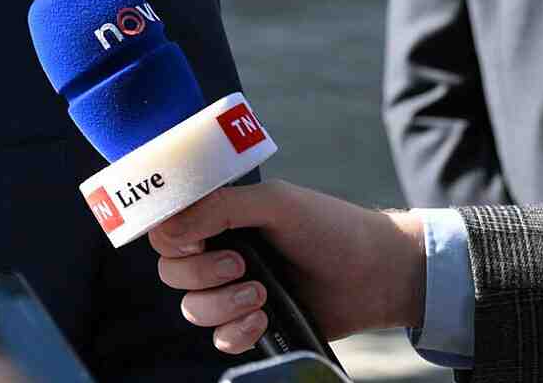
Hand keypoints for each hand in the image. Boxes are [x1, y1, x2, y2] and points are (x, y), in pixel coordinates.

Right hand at [147, 181, 425, 354]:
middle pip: (171, 273)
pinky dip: (236, 332)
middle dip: (201, 274)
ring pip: (192, 309)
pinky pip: (219, 339)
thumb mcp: (275, 203)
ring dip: (222, 305)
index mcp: (219, 218)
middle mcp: (219, 253)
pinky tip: (264, 319)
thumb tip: (168, 229)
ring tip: (262, 296)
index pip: (165, 230)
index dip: (171, 240)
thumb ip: (219, 207)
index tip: (197, 241)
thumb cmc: (330, 227)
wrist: (376, 274)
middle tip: (242, 265)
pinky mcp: (252, 324)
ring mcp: (234, 291)